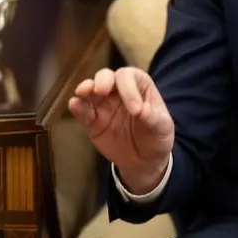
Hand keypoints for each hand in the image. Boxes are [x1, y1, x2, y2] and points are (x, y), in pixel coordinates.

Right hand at [68, 67, 174, 194]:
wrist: (144, 161)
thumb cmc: (156, 137)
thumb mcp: (163, 127)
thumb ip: (154, 117)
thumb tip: (141, 110)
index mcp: (140, 87)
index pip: (130, 76)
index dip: (129, 88)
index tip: (136, 110)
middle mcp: (119, 91)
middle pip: (107, 76)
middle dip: (103, 80)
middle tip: (101, 90)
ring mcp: (104, 105)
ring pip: (91, 90)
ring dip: (86, 88)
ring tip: (83, 92)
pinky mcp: (92, 121)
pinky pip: (82, 111)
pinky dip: (77, 106)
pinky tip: (74, 105)